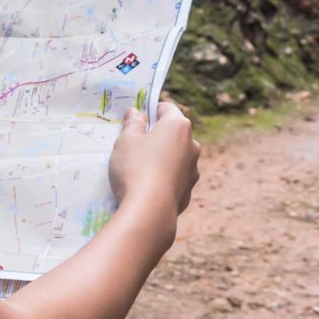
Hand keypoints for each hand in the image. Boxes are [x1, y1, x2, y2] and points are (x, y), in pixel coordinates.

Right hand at [109, 96, 198, 215]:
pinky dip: (162, 177)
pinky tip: (146, 186)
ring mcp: (193, 169)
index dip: (149, 111)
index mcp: (178, 126)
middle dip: (154, 136)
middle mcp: (192, 145)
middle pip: (172, 133)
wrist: (149, 210)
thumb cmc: (135, 168)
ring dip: (160, 157)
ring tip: (137, 168)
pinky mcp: (188, 190)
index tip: (135, 119)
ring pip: (174, 156)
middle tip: (132, 144)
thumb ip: (132, 123)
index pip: (166, 108)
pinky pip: (173, 177)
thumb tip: (135, 113)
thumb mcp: (126, 140)